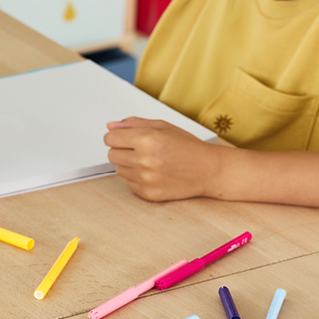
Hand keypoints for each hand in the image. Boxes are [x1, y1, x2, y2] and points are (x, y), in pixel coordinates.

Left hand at [104, 117, 223, 201]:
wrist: (208, 170)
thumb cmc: (188, 147)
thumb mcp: (164, 127)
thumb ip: (135, 124)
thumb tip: (111, 126)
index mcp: (148, 139)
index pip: (110, 138)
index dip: (116, 137)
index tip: (123, 138)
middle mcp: (145, 160)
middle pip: (111, 155)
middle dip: (122, 150)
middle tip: (142, 149)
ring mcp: (146, 179)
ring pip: (119, 170)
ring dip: (130, 165)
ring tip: (151, 161)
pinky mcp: (148, 193)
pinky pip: (129, 184)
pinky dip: (138, 178)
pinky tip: (155, 173)